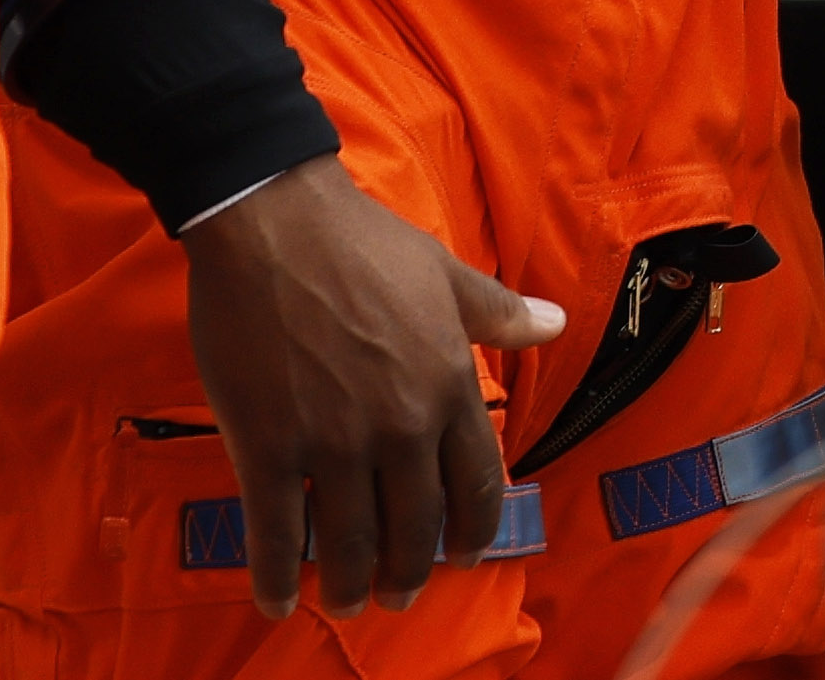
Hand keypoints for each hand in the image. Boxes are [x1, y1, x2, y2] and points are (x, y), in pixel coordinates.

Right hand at [178, 155, 564, 615]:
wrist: (275, 222)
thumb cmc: (363, 243)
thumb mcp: (447, 274)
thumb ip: (498, 313)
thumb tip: (554, 323)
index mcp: (448, 387)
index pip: (476, 485)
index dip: (472, 531)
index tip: (465, 558)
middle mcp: (401, 425)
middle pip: (415, 526)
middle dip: (409, 571)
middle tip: (398, 594)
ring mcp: (335, 440)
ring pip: (350, 541)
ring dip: (350, 584)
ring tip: (349, 601)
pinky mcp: (269, 445)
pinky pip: (276, 532)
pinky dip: (277, 577)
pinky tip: (278, 600)